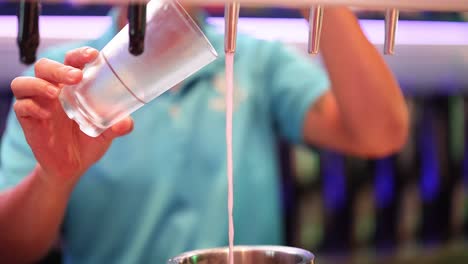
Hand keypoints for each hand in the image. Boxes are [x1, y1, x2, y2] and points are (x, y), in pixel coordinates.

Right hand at [10, 47, 133, 185]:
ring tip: (55, 93)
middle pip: (45, 66)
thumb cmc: (89, 141)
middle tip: (76, 77)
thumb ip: (119, 125)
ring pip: (24, 82)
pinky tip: (45, 114)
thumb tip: (125, 123)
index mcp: (73, 86)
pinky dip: (31, 106)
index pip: (71, 61)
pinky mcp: (28, 120)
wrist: (73, 166)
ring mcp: (38, 103)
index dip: (79, 54)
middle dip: (59, 68)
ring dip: (39, 84)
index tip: (93, 55)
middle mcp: (53, 90)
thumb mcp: (108, 132)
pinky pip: (21, 106)